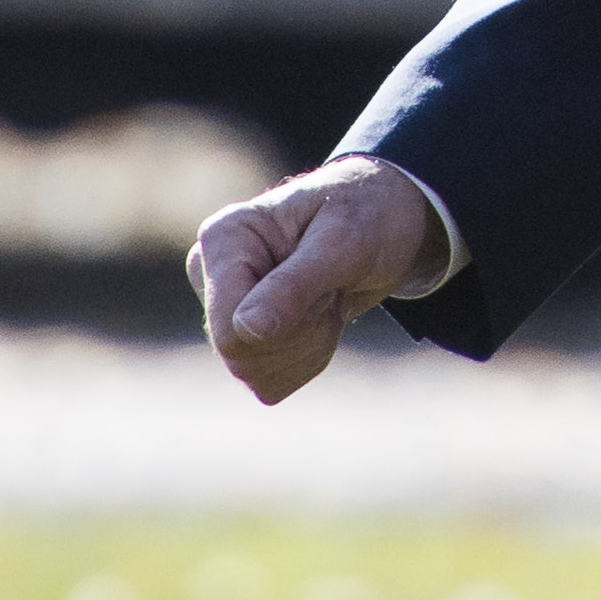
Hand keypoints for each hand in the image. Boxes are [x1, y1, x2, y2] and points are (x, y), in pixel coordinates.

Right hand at [188, 157, 442, 404]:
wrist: (388, 226)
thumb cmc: (368, 216)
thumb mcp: (345, 243)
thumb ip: (294, 285)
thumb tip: (244, 329)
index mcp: (223, 238)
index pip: (229, 329)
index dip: (287, 327)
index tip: (327, 280)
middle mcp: (212, 274)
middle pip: (241, 356)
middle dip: (302, 333)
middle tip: (330, 287)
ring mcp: (225, 309)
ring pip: (255, 374)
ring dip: (309, 345)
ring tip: (326, 296)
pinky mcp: (244, 338)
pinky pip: (270, 382)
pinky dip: (309, 357)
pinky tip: (320, 316)